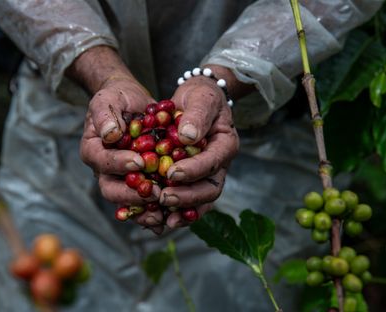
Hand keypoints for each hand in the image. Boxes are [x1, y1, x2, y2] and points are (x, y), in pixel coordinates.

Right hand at [68, 46, 164, 232]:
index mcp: (93, 150)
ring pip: (128, 202)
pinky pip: (145, 201)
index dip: (119, 164)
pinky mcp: (139, 182)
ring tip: (163, 214)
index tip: (139, 162)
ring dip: (144, 210)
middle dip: (132, 195)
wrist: (132, 103)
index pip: (102, 162)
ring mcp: (121, 179)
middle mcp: (105, 169)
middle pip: (111, 190)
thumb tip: (109, 134)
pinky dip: (157, 209)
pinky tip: (172, 214)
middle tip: (154, 193)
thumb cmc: (118, 98)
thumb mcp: (108, 99)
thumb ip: (105, 114)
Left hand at [158, 67, 241, 227]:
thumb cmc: (200, 96)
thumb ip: (197, 115)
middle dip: (187, 196)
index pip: (213, 162)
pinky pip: (189, 201)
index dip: (194, 170)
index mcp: (226, 144)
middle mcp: (220, 164)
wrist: (197, 101)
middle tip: (164, 198)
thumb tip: (188, 137)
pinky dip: (176, 211)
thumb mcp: (201, 97)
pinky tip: (159, 218)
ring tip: (163, 218)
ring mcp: (208, 174)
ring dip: (182, 210)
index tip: (172, 173)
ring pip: (200, 200)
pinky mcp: (194, 180)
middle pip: (210, 189)